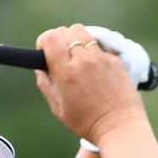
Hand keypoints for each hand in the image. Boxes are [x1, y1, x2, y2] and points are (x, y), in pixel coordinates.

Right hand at [34, 24, 146, 144]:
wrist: (118, 126)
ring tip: (74, 55)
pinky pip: (97, 44)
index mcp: (66, 73)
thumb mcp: (58, 108)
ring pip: (82, 31)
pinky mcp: (114, 59)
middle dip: (57, 40)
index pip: (50, 38)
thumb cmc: (86, 122)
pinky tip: (91, 66)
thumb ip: (45, 85)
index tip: (44, 51)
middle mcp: (83, 61)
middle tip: (58, 55)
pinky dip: (90, 49)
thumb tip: (39, 68)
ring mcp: (100, 58)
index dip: (43, 41)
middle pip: (64, 31)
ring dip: (74, 39)